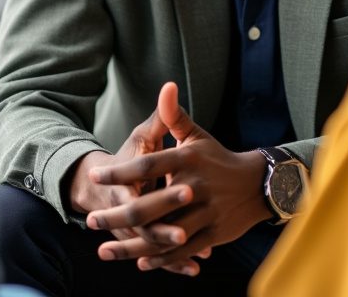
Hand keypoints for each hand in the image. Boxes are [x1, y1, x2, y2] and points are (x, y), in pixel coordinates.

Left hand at [86, 82, 269, 272]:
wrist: (257, 184)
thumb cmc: (217, 158)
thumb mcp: (196, 136)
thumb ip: (174, 116)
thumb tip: (166, 86)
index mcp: (188, 159)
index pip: (148, 165)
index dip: (121, 171)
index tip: (96, 175)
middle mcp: (196, 187)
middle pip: (151, 205)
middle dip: (117, 216)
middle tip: (91, 220)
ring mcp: (206, 213)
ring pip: (163, 234)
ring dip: (133, 245)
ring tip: (105, 250)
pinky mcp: (214, 234)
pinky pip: (183, 249)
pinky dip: (161, 258)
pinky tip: (140, 261)